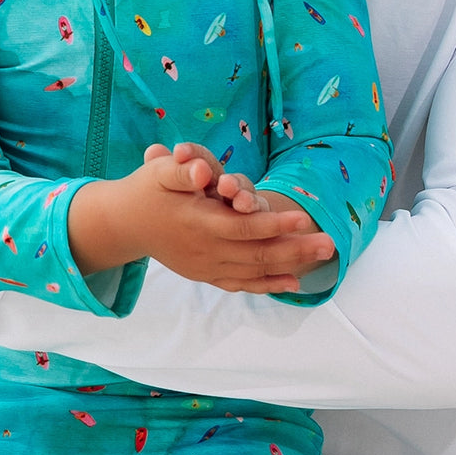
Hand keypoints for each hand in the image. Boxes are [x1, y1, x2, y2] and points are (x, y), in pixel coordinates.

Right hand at [68, 146, 333, 295]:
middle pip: (257, 253)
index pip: (243, 227)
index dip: (275, 224)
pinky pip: (242, 284)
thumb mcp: (160, 172)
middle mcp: (205, 249)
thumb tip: (204, 172)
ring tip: (323, 259)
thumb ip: (183, 170)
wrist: (125, 224)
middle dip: (295, 248)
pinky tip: (294, 282)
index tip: (305, 218)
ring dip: (290, 266)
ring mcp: (206, 266)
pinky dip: (268, 284)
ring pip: (254, 270)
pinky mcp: (206, 274)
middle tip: (330, 243)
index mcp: (197, 222)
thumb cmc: (147, 190)